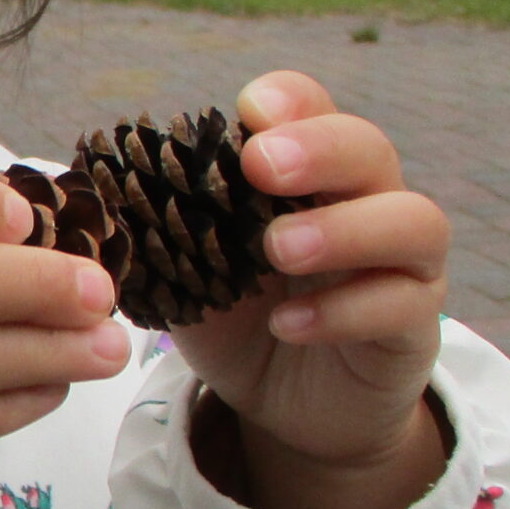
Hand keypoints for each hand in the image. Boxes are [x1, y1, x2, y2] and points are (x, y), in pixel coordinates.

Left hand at [172, 73, 450, 508]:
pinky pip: (403, 304)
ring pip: (413, 221)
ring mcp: (404, 262)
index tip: (248, 111)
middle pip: (370, 149)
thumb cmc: (239, 319)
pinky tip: (287, 325)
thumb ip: (158, 230)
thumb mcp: (187, 271)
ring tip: (278, 249)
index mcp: (306, 173)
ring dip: (343, 229)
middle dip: (318, 148)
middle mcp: (366, 202)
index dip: (288, 101)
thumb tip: (92, 194)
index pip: (312, 110)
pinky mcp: (416, 324)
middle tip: (262, 165)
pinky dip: (343, 311)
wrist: (289, 407)